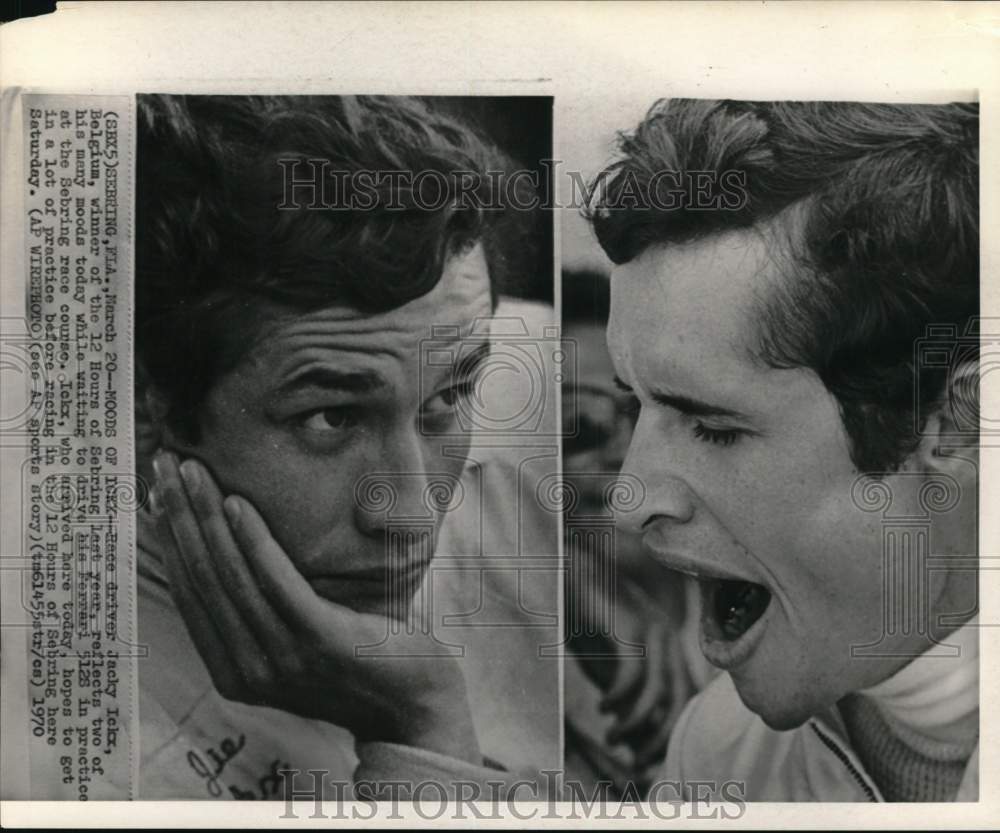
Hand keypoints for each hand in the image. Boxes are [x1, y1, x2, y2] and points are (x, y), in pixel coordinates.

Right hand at [149, 450, 482, 763]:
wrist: (413, 704)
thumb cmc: (355, 661)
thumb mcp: (293, 644)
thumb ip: (256, 615)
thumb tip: (226, 553)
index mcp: (232, 672)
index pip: (188, 594)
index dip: (169, 539)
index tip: (158, 490)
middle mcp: (247, 671)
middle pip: (201, 579)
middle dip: (178, 516)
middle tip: (164, 463)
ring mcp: (282, 659)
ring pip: (230, 576)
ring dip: (206, 517)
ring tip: (194, 470)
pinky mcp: (320, 640)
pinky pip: (277, 582)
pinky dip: (253, 540)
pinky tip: (236, 502)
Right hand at [599, 616, 697, 769]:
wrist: (570, 571)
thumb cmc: (587, 619)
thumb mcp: (610, 662)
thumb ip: (625, 693)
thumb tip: (633, 736)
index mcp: (669, 646)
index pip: (687, 699)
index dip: (671, 732)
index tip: (645, 756)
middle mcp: (669, 638)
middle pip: (680, 701)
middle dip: (660, 739)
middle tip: (635, 760)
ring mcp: (652, 631)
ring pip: (657, 694)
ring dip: (634, 723)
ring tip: (612, 736)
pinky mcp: (630, 628)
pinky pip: (632, 675)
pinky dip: (619, 698)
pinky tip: (603, 706)